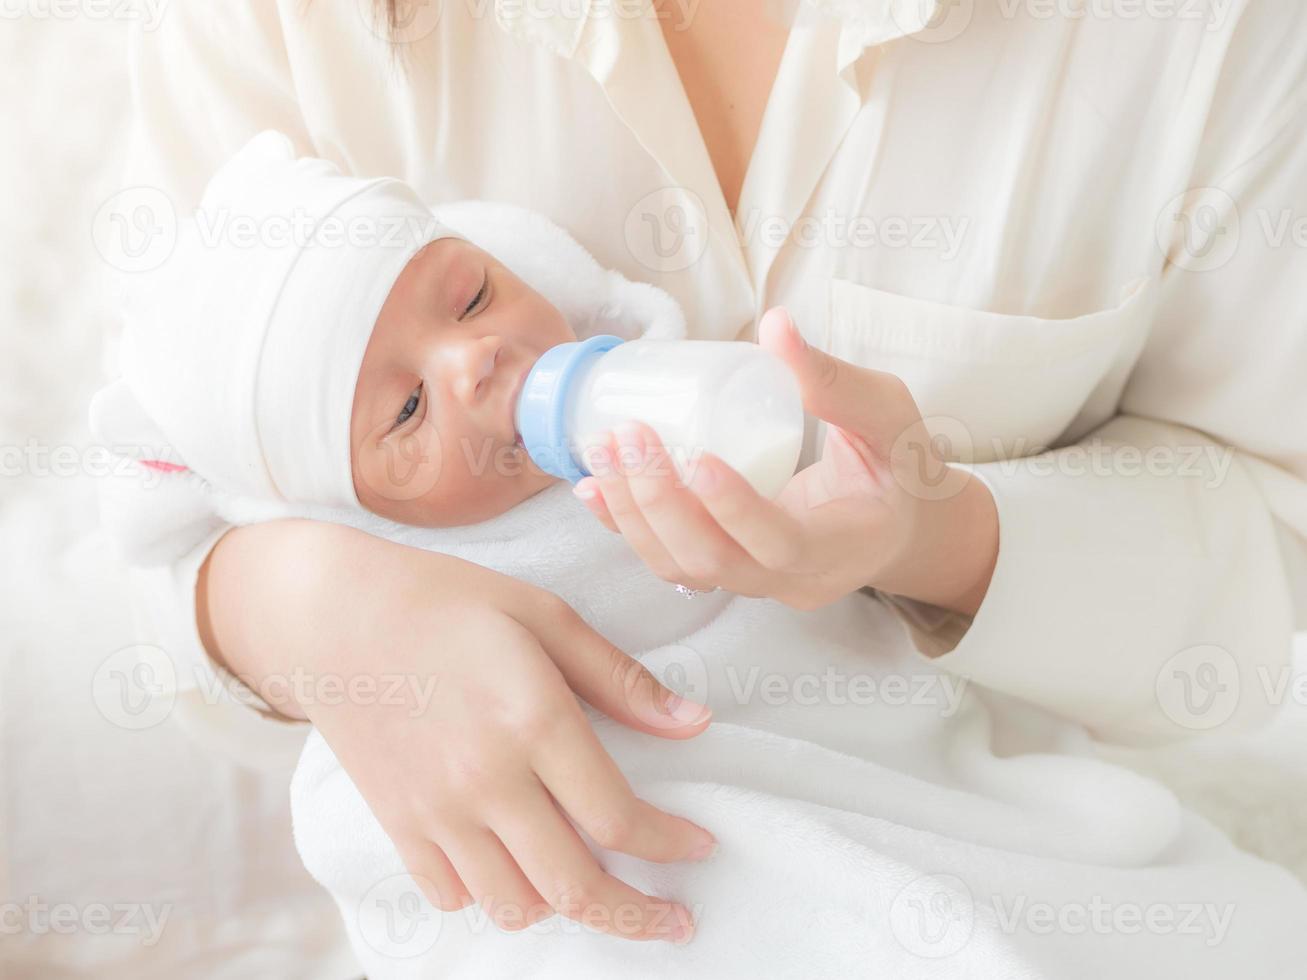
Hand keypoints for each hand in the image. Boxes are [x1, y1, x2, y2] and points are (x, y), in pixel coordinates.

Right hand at [198, 520, 714, 942]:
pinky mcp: (397, 824)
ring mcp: (435, 811)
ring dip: (565, 906)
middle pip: (575, 886)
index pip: (618, 818)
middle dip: (637, 915)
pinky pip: (453, 896)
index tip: (700, 847)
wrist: (329, 613)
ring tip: (593, 883)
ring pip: (515, 905)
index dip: (671, 845)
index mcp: (531, 721)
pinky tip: (516, 867)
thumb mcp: (543, 615)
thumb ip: (619, 678)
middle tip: (675, 920)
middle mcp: (485, 780)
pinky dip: (493, 897)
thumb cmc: (445, 601)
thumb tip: (695, 724)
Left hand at [572, 307, 998, 615]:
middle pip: (712, 562)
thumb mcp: (889, 416)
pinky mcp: (727, 572)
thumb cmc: (901, 466)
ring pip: (681, 568)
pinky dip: (625, 527)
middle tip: (629, 436)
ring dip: (631, 514)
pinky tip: (593, 487)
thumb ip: (835, 379)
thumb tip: (774, 322)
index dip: (734, 508)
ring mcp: (754, 584)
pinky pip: (669, 561)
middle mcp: (791, 581)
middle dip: (659, 502)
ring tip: (602, 450)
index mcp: (841, 546)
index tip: (696, 456)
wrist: (901, 525)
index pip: (779, 544)